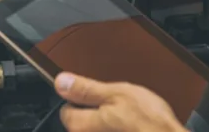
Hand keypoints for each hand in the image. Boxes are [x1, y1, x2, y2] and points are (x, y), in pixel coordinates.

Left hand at [55, 73, 185, 131]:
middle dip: (96, 108)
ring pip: (98, 125)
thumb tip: (61, 81)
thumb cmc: (148, 120)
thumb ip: (85, 88)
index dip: (79, 96)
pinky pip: (113, 129)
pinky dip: (119, 126)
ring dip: (108, 118)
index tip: (93, 91)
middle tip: (115, 101)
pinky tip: (132, 123)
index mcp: (80, 125)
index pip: (65, 109)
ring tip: (128, 112)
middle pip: (82, 119)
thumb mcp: (116, 93)